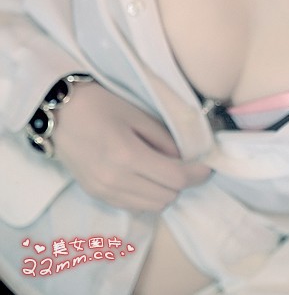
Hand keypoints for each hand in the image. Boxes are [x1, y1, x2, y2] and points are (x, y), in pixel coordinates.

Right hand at [54, 81, 210, 210]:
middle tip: (187, 163)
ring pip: (151, 206)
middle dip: (183, 182)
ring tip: (166, 169)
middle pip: (166, 197)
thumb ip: (163, 137)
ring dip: (166, 191)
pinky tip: (147, 176)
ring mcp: (104, 192)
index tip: (208, 165)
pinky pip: (133, 205)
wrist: (58, 113)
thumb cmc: (99, 105)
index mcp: (127, 156)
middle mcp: (116, 181)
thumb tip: (185, 156)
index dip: (198, 174)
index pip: (175, 178)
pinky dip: (147, 195)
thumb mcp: (136, 114)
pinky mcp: (96, 195)